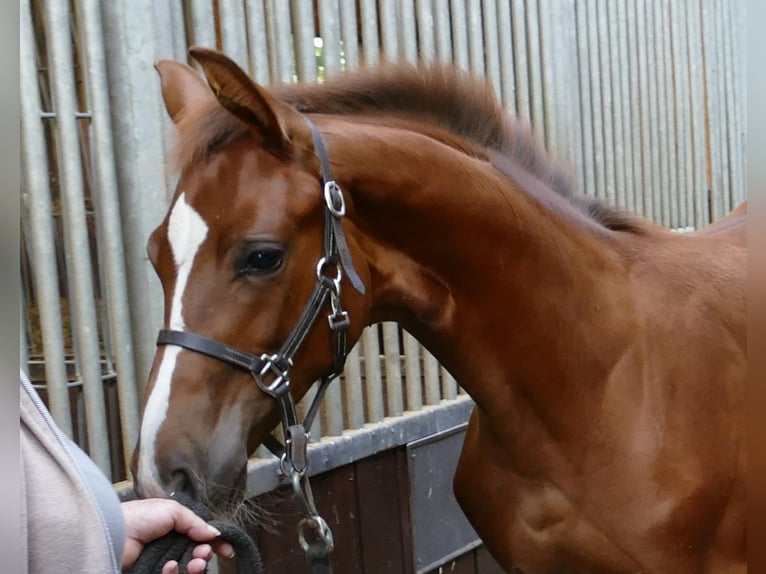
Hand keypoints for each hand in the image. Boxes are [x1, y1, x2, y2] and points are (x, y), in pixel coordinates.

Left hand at [120, 498, 235, 573]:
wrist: (112, 536)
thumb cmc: (139, 518)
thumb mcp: (172, 510)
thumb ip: (196, 522)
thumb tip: (215, 534)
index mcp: (174, 525)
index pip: (200, 535)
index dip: (215, 543)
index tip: (227, 551)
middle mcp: (169, 543)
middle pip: (197, 554)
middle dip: (205, 555)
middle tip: (202, 554)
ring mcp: (161, 561)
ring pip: (187, 569)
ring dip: (195, 566)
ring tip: (193, 563)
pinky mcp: (153, 573)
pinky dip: (174, 573)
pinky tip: (169, 567)